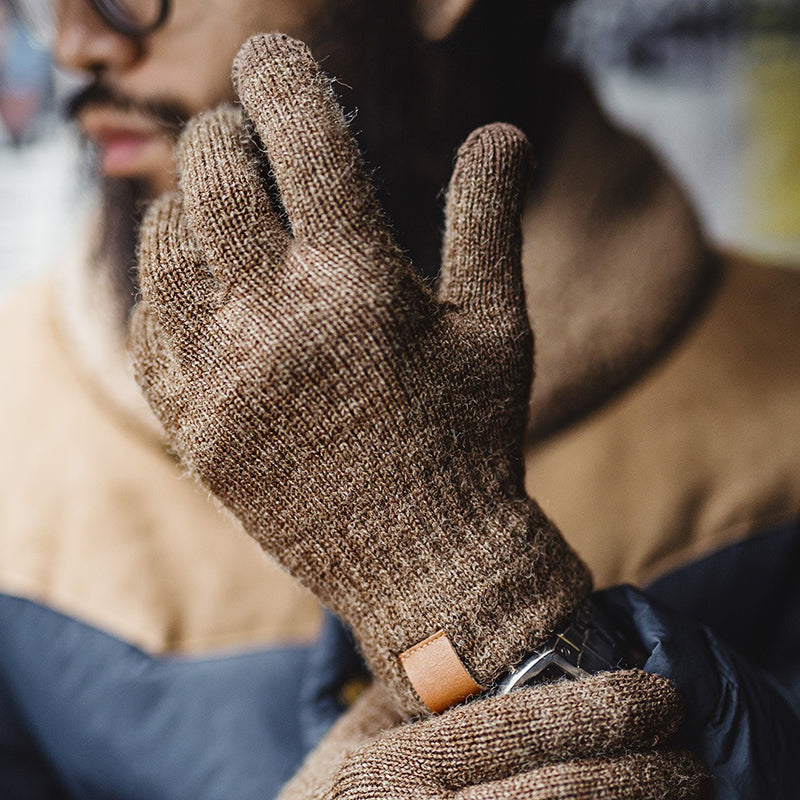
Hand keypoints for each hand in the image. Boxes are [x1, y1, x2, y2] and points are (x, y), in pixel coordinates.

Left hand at [129, 33, 590, 715]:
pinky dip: (168, 291)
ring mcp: (226, 383)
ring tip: (216, 209)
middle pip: (213, 178)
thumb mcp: (500, 327)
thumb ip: (490, 217)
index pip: (303, 140)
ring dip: (184, 207)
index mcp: (361, 286)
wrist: (428, 564)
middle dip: (223, 133)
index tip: (269, 56)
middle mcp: (280, 325)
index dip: (281, 76)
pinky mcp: (198, 432)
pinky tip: (200, 288)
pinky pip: (151, 332)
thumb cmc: (473, 440)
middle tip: (241, 134)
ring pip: (165, 249)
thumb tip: (504, 129)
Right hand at [279, 671, 707, 799]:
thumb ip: (416, 691)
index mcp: (380, 771)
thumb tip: (494, 642)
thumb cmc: (339, 794)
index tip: (657, 697)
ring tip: (682, 789)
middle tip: (689, 758)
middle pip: (551, 799)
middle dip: (637, 780)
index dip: (594, 714)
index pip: (509, 733)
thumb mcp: (362, 732)